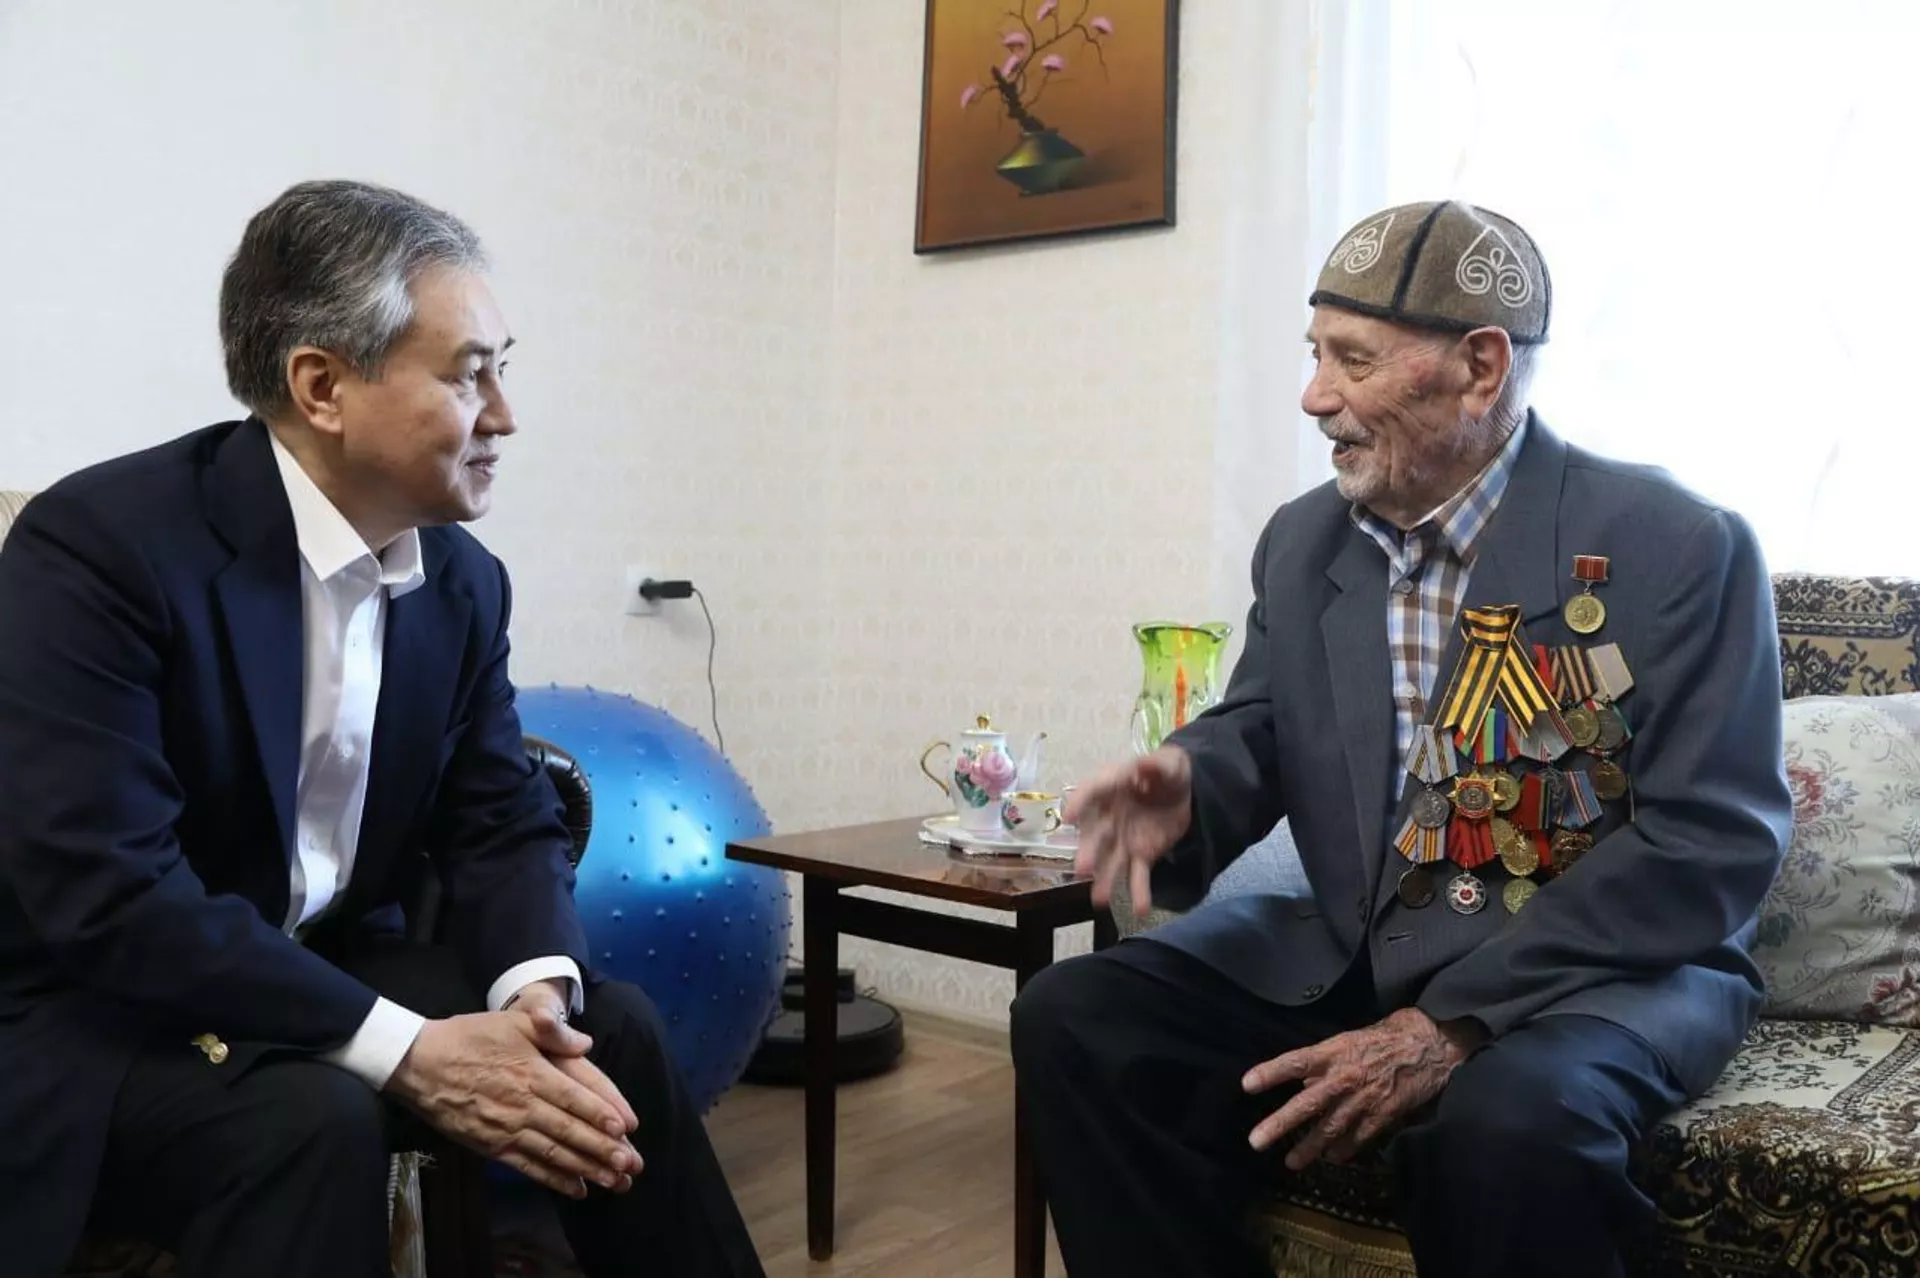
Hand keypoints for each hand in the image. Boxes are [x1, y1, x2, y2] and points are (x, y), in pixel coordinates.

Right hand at [388, 1010, 639, 1198]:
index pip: (575, 1097)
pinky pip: (528, 1167)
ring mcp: (507, 1129)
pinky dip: (554, 1180)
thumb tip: (586, 1042)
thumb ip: (552, 1031)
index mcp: (533, 1073)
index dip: (602, 1114)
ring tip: (615, 1182)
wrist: (420, 1064)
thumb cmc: (470, 1037)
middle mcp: (524, 1105)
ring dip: (587, 1169)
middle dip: (603, 1150)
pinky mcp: (491, 1146)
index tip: (627, 1130)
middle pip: (570, 1131)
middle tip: (632, 1165)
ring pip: (554, 1154)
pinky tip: (577, 1189)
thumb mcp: (513, 1021)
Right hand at [1065, 746, 1192, 915]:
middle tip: (1082, 869)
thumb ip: (1157, 765)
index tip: (1068, 817)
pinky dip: (1139, 893)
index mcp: (1112, 787)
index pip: (1092, 792)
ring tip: (1100, 901)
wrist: (1186, 792)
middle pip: (1096, 835)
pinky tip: (1140, 910)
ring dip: (1105, 880)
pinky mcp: (1142, 855)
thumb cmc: (1168, 772)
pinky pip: (1139, 876)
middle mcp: (1110, 816)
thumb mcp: (1170, 763)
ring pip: (1111, 862)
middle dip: (1088, 852)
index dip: (1079, 802)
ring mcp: (1123, 839)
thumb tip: (1144, 765)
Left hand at [1242, 1008, 1482, 1169]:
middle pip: (1305, 1104)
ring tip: (1291, 1162)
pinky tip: (1333, 1158)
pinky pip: (1358, 1139)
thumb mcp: (1347, 1041)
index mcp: (1332, 1052)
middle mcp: (1343, 1078)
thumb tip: (1302, 1087)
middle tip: (1256, 1141)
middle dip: (1279, 1124)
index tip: (1245, 1085)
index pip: (1294, 1062)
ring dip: (1309, 1148)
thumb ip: (1323, 1065)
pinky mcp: (1382, 1116)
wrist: (1428, 1046)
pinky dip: (1344, 1150)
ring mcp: (1362, 1100)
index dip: (1270, 1072)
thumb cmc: (1384, 1039)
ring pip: (1329, 1129)